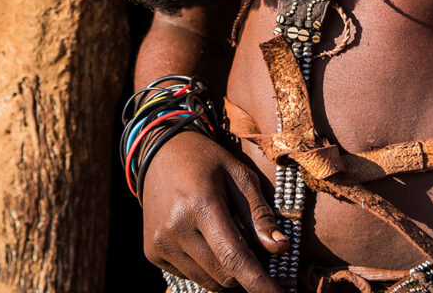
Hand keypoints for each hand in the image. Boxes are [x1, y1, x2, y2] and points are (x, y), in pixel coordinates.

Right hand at [142, 131, 289, 292]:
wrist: (159, 153)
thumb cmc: (207, 161)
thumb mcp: (240, 176)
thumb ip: (260, 214)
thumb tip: (280, 249)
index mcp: (201, 204)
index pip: (234, 257)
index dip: (259, 283)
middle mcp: (176, 228)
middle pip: (224, 275)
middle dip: (245, 271)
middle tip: (253, 249)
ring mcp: (160, 243)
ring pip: (207, 281)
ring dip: (226, 272)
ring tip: (228, 240)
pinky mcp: (152, 252)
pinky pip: (189, 276)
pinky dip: (205, 267)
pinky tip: (205, 240)